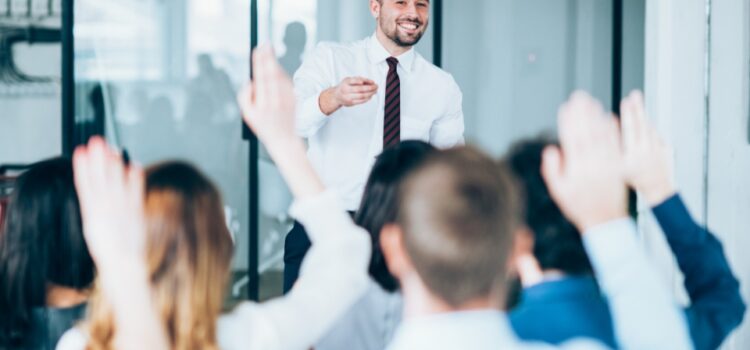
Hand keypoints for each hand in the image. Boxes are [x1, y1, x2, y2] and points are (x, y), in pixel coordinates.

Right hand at [73, 136, 145, 272]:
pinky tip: (134, 164)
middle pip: (100, 178)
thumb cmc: (108, 249)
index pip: (84, 184)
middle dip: (98, 158)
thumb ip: (95, 208)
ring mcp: (121, 209)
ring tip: (112, 148)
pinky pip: (136, 191)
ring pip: (116, 181)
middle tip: (97, 140)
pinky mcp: (136, 212)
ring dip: (114, 163)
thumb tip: (94, 191)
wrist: (122, 265)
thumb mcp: (93, 227)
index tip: (80, 151)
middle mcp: (105, 209)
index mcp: (91, 213)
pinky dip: (135, 177)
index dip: (82, 166)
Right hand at [237, 45, 296, 145]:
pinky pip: (287, 82)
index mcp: (262, 105)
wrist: (284, 140)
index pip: (260, 78)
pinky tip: (276, 67)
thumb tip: (250, 81)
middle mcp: (275, 102)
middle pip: (271, 74)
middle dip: (268, 58)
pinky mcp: (294, 100)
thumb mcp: (247, 115)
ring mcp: (286, 100)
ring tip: (269, 52)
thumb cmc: (263, 126)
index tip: (258, 51)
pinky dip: (281, 73)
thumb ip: (245, 97)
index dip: (259, 63)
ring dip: (275, 63)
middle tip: (265, 45)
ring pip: (280, 77)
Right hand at [320, 77, 377, 114]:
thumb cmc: (344, 86)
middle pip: (360, 89)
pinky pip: (361, 101)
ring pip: (362, 96)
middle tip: (376, 86)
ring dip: (370, 93)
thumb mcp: (348, 80)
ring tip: (375, 91)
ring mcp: (348, 97)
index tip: (372, 81)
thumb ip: (358, 79)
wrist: (336, 96)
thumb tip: (370, 82)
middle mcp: (346, 90)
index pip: (354, 80)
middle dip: (370, 88)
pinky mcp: (351, 103)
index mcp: (345, 82)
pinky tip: (371, 96)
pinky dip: (367, 98)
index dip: (364, 81)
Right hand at [542, 91, 627, 231]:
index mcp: (576, 169)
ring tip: (593, 102)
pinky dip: (612, 130)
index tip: (565, 107)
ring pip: (602, 136)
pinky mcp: (618, 166)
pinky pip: (616, 145)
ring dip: (597, 117)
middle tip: (579, 96)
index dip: (568, 122)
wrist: (604, 220)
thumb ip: (552, 170)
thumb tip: (551, 149)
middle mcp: (592, 164)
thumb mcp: (558, 191)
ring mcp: (607, 164)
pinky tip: (609, 118)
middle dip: (582, 113)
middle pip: (587, 133)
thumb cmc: (578, 206)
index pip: (571, 139)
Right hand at [621, 90, 675, 204]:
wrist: (658, 190)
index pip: (630, 131)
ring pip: (650, 129)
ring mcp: (658, 149)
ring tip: (637, 102)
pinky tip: (645, 122)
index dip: (628, 115)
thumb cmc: (635, 180)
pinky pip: (657, 136)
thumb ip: (614, 148)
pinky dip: (651, 128)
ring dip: (643, 115)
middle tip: (635, 95)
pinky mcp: (667, 149)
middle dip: (637, 109)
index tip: (625, 102)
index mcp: (634, 156)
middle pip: (642, 125)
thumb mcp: (618, 168)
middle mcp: (647, 151)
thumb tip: (610, 128)